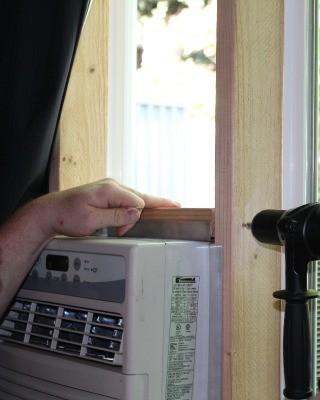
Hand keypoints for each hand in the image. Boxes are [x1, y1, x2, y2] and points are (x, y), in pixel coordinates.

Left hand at [36, 178, 179, 236]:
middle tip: (172, 209)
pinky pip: (128, 199)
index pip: (137, 203)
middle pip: (141, 198)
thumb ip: (116, 216)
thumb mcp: (91, 220)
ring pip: (136, 198)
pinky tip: (143, 209)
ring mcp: (111, 187)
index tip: (121, 231)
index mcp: (110, 189)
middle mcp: (113, 185)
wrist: (49, 212)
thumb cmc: (66, 216)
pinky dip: (133, 208)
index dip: (134, 219)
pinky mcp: (108, 192)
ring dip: (137, 212)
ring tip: (148, 216)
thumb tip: (137, 212)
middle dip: (143, 213)